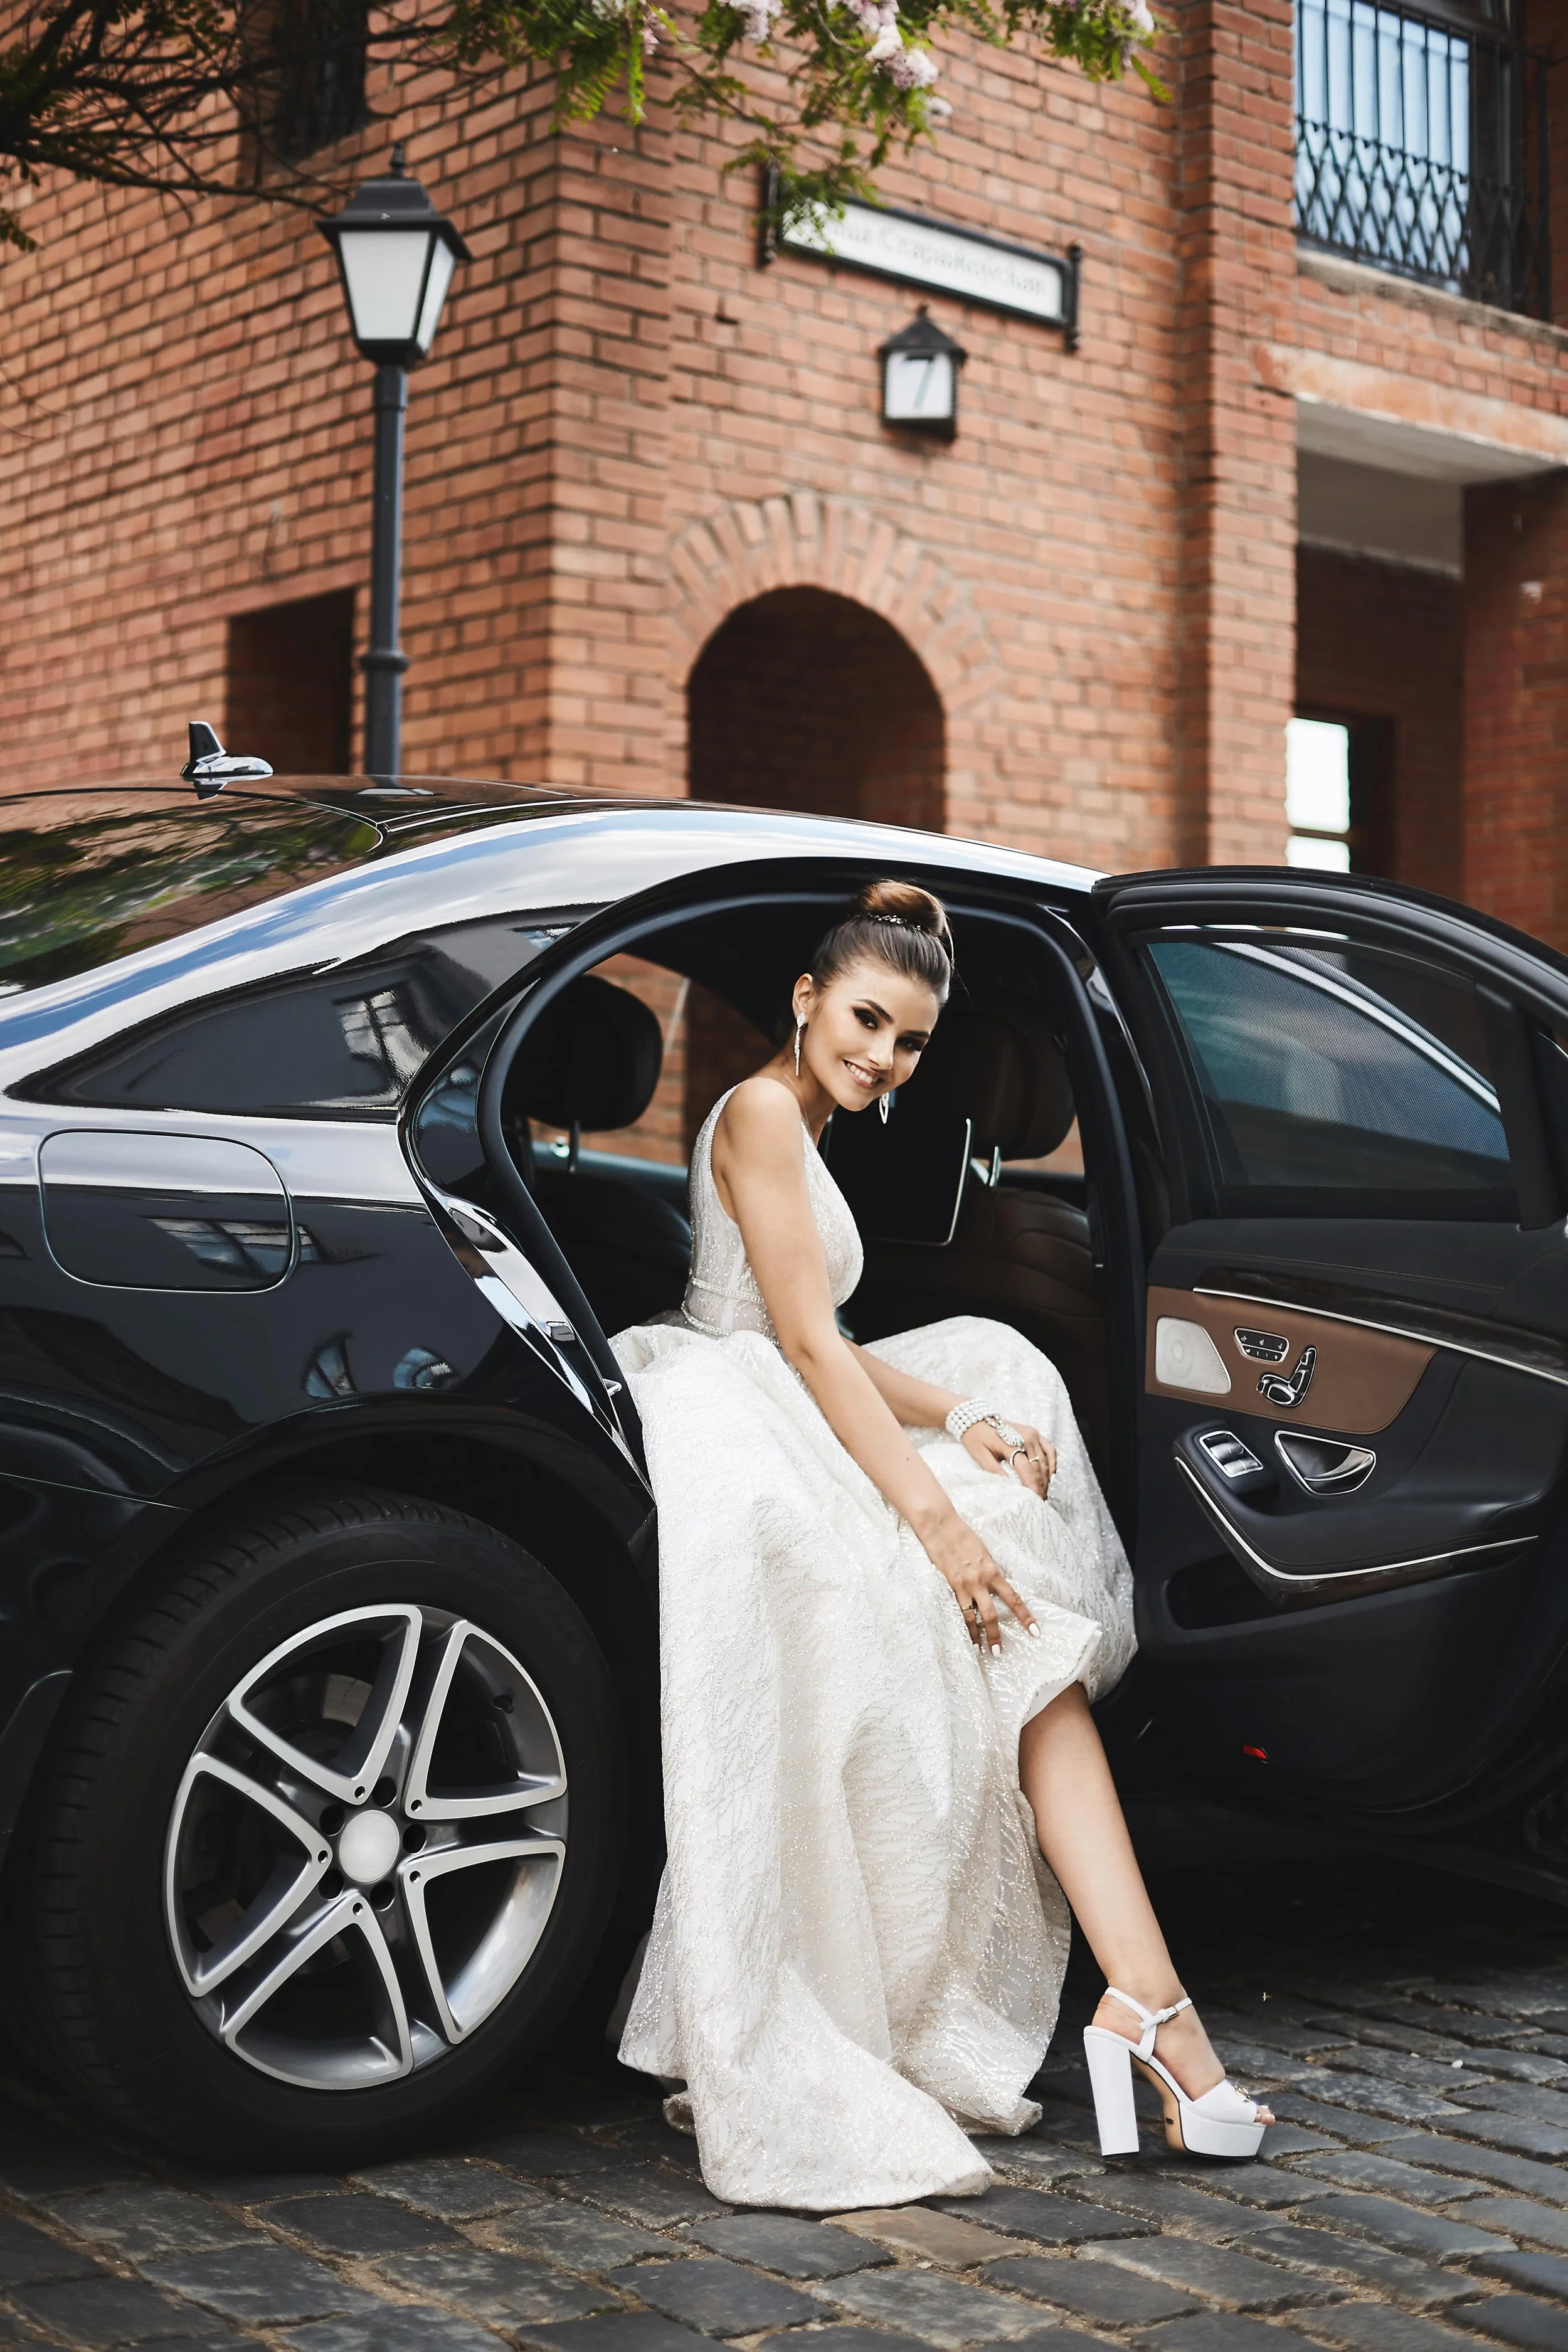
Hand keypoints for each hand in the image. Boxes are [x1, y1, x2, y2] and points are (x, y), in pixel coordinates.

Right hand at [924, 1514, 1038, 1653]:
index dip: (1024, 1616)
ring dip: (976, 1635)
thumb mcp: (983, 1551)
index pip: (1013, 1598)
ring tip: (980, 1649)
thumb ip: (989, 1570)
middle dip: (996, 1635)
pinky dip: (961, 1623)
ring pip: (972, 1617)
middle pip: (992, 1614)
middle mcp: (980, 1580)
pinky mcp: (949, 1585)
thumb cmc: (962, 1535)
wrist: (940, 1527)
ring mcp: (963, 1585)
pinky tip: (963, 1633)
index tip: (1034, 1631)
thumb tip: (994, 1583)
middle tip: (999, 1652)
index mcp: (993, 1571)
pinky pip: (957, 1609)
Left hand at [961, 1417, 1055, 1499]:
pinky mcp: (1035, 1432)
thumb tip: (1007, 1485)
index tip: (1035, 1499)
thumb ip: (993, 1469)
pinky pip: (1049, 1449)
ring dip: (1046, 1477)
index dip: (1032, 1486)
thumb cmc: (976, 1437)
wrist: (976, 1418)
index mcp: (1011, 1443)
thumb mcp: (979, 1454)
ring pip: (1045, 1460)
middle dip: (1040, 1485)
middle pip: (1038, 1467)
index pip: (1026, 1469)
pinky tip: (1050, 1475)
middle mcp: (1026, 1438)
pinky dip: (1052, 1462)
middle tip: (1040, 1500)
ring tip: (1044, 1492)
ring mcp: (1032, 1434)